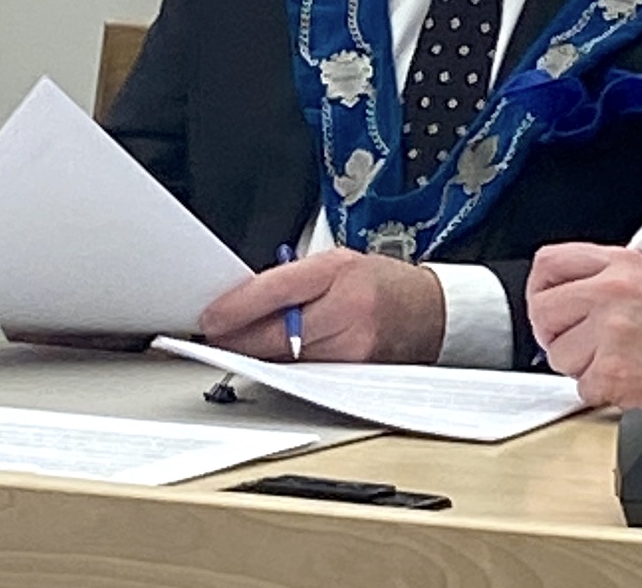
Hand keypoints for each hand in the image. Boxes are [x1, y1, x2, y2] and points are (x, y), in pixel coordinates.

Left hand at [198, 248, 444, 362]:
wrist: (430, 314)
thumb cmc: (382, 285)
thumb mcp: (336, 264)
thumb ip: (292, 280)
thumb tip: (241, 303)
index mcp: (339, 272)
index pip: (275, 291)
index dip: (236, 308)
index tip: (211, 318)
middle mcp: (348, 312)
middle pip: (275, 335)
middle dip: (239, 338)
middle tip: (216, 336)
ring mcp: (353, 349)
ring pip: (286, 360)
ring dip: (258, 355)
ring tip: (243, 344)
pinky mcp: (355, 378)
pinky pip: (305, 375)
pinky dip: (284, 368)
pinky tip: (274, 360)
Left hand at [529, 243, 641, 413]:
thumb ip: (602, 279)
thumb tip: (556, 292)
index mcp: (621, 265)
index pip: (549, 262)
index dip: (540, 286)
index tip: (546, 303)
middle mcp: (612, 293)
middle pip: (542, 309)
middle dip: (555, 332)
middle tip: (579, 342)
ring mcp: (611, 333)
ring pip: (558, 355)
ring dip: (582, 366)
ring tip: (619, 360)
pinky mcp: (613, 373)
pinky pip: (581, 387)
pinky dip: (602, 391)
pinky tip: (629, 380)